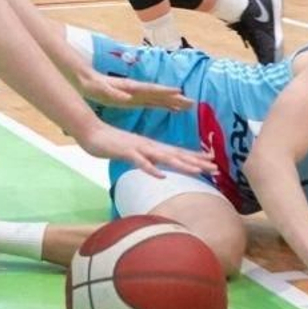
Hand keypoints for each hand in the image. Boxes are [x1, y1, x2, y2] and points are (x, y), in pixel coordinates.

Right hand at [75, 121, 216, 179]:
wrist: (91, 132)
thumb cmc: (111, 143)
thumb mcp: (133, 152)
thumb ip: (146, 157)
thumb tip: (158, 166)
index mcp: (152, 146)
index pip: (178, 152)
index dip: (196, 157)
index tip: (213, 162)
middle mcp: (150, 146)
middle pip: (177, 155)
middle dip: (197, 163)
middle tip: (216, 169)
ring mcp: (139, 148)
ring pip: (164, 157)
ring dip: (181, 164)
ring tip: (197, 171)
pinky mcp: (126, 152)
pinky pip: (140, 162)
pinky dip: (151, 169)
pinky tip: (161, 176)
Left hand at [77, 67, 193, 111]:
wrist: (87, 80)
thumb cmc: (94, 85)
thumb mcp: (102, 91)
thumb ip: (114, 95)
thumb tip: (127, 98)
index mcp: (131, 88)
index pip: (151, 89)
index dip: (165, 91)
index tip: (179, 92)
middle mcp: (137, 89)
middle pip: (160, 93)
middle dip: (176, 98)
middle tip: (191, 103)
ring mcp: (137, 93)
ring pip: (159, 97)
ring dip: (173, 101)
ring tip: (188, 106)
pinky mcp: (135, 98)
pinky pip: (154, 102)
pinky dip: (165, 104)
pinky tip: (173, 108)